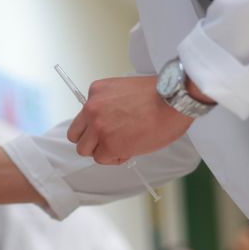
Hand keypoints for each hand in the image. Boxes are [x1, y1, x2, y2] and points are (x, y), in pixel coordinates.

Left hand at [66, 75, 192, 164]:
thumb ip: (110, 105)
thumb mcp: (124, 90)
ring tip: (122, 146)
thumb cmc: (158, 95)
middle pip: (76, 135)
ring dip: (102, 151)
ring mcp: (98, 128)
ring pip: (86, 150)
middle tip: (109, 142)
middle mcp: (91, 109)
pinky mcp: (109, 145)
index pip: (82, 116)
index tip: (106, 129)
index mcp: (95, 92)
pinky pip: (103, 159)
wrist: (173, 100)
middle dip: (91, 141)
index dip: (94, 126)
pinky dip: (116, 158)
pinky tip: (131, 149)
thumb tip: (109, 121)